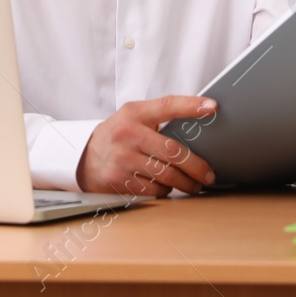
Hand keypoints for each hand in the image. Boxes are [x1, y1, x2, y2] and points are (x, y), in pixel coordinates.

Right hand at [76, 96, 217, 196]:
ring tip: (194, 185)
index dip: (191, 105)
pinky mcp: (119, 181)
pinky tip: (167, 187)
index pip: (167, 105)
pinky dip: (165, 191)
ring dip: (185, 183)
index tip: (212, 107)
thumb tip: (197, 120)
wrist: (83, 158)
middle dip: (197, 166)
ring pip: (166, 175)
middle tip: (209, 174)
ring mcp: (123, 159)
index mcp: (135, 113)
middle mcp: (128, 134)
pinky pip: (153, 190)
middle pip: (173, 151)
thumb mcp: (132, 116)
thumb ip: (158, 115)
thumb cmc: (117, 135)